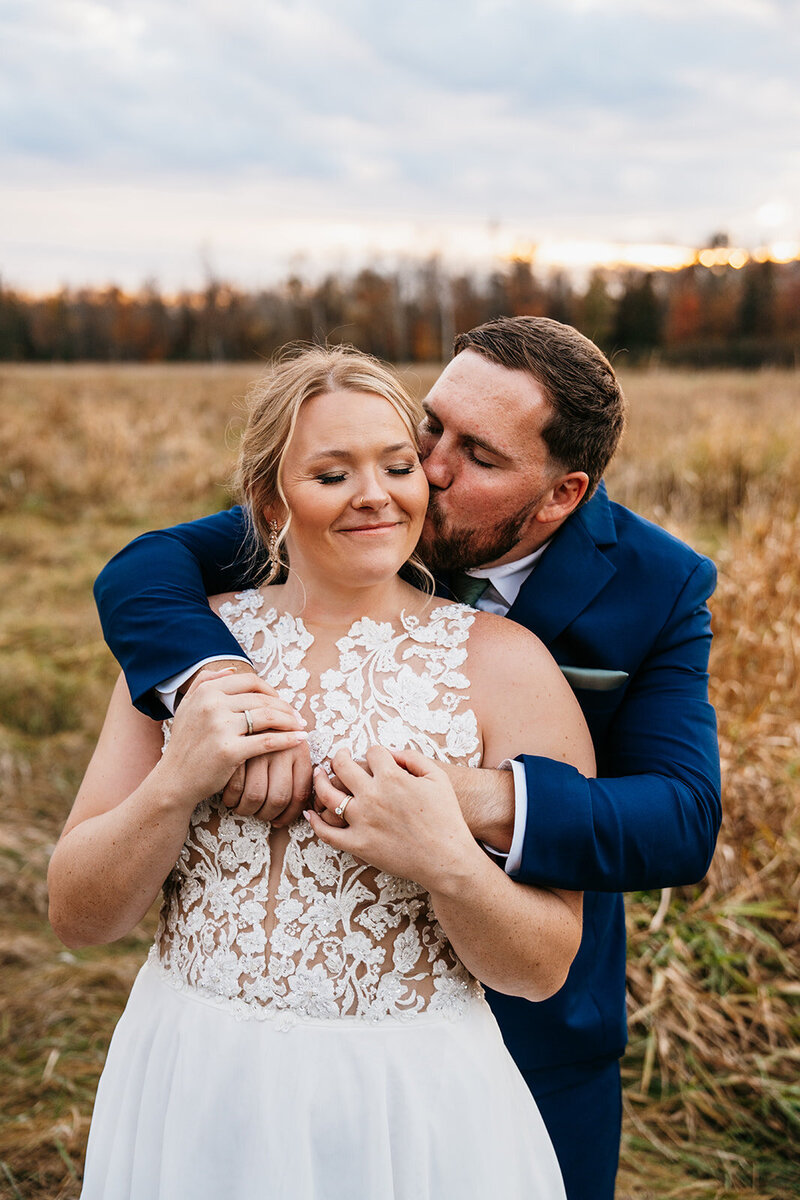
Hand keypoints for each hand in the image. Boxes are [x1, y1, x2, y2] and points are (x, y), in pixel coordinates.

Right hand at [159, 668, 307, 811]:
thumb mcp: (187, 706)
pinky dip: (288, 739)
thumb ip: (205, 682)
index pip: (250, 682)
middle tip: (298, 716)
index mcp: (206, 691)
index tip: (281, 701)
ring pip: (268, 717)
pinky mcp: (230, 751)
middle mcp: (212, 705)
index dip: (271, 690)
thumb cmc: (185, 744)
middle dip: (285, 707)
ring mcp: (221, 728)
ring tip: (301, 726)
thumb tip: (233, 670)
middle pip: (262, 699)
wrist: (174, 780)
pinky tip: (299, 739)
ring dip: (290, 721)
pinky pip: (268, 741)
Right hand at [221, 742, 313, 823]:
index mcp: (300, 748)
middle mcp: (282, 745)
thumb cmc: (258, 737)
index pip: (301, 792)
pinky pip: (237, 787)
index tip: (281, 821)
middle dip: (269, 815)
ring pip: (257, 797)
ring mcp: (258, 747)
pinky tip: (230, 800)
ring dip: (249, 810)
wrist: (222, 720)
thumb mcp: (285, 744)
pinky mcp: (232, 750)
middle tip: (260, 816)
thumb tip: (303, 802)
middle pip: (280, 798)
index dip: (292, 814)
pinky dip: (233, 800)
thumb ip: (296, 766)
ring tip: (243, 809)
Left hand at [305, 746, 477, 890]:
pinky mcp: (358, 844)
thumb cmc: (446, 817)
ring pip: (328, 794)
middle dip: (340, 756)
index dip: (376, 752)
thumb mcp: (437, 777)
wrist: (446, 858)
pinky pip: (328, 833)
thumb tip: (390, 753)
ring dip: (320, 780)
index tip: (378, 758)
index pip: (373, 752)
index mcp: (392, 777)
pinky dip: (315, 822)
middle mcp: (372, 796)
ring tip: (320, 775)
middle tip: (341, 755)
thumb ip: (413, 757)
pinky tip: (310, 813)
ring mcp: (362, 821)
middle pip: (343, 765)